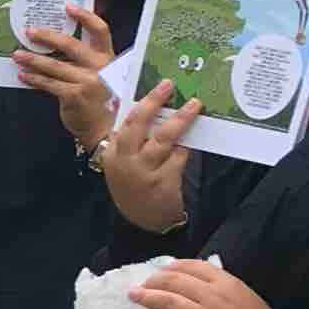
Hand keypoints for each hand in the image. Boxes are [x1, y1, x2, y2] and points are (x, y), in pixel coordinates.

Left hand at [17, 7, 119, 152]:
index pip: (101, 30)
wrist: (103, 130)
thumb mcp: (97, 76)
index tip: (67, 7)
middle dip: (47, 36)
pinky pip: (48, 83)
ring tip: (17, 55)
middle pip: (71, 44)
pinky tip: (23, 76)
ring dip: (32, 59)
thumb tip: (54, 44)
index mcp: (108, 58)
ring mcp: (87, 82)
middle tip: (29, 31)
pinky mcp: (73, 96)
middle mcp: (100, 67)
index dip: (85, 16)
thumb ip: (82, 61)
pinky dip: (33, 79)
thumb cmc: (97, 101)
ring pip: (54, 65)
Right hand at [103, 83, 201, 231]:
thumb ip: (133, 140)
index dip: (143, 101)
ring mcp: (142, 172)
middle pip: (138, 124)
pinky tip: (195, 135)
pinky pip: (178, 157)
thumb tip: (153, 108)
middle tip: (169, 85)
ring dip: (180, 119)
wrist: (141, 223)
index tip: (159, 85)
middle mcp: (124, 160)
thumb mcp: (124, 164)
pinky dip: (186, 145)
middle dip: (154, 102)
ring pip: (162, 139)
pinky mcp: (162, 182)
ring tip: (194, 105)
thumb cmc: (134, 186)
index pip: (126, 120)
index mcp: (113, 152)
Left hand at [128, 257, 267, 308]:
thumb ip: (219, 284)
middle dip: (153, 280)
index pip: (193, 266)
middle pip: (175, 282)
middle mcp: (214, 298)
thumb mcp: (243, 294)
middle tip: (140, 285)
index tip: (160, 270)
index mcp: (226, 283)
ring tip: (133, 296)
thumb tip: (189, 276)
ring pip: (169, 303)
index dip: (172, 267)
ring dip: (146, 297)